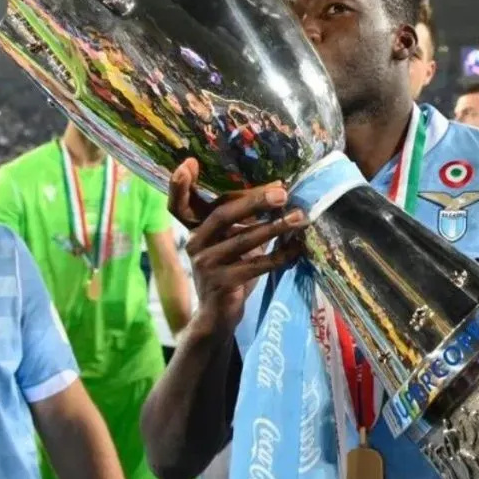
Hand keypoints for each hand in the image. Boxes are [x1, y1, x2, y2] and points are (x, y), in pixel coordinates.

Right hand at [169, 159, 307, 332]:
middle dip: (254, 200)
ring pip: (244, 240)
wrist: (218, 316)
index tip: (189, 162)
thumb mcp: (231, 241)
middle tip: (282, 193)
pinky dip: (281, 254)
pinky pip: (257, 265)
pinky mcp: (222, 284)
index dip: (180, 185)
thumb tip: (279, 189)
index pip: (179, 204)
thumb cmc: (230, 270)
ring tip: (299, 217)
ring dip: (275, 227)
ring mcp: (206, 264)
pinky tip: (298, 247)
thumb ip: (244, 219)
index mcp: (195, 229)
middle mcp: (195, 243)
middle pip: (222, 214)